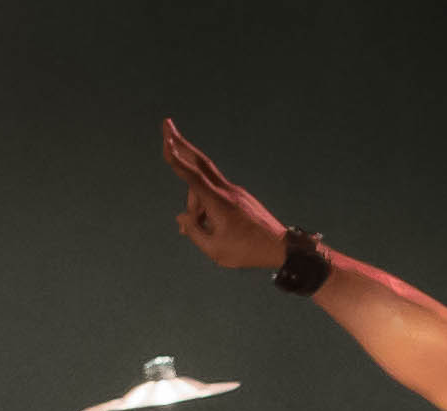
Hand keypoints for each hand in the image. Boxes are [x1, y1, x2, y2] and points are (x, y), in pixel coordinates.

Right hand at [161, 120, 291, 270]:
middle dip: (181, 144)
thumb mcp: (214, 249)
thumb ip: (193, 231)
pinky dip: (205, 206)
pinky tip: (207, 224)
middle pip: (199, 162)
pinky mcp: (239, 197)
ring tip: (202, 229)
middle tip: (167, 124)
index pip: (192, 177)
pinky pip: (214, 195)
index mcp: (218, 202)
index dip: (176, 159)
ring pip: (204, 187)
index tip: (166, 143)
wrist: (280, 247)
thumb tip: (181, 218)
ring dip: (195, 204)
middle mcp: (226, 191)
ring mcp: (234, 191)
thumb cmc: (246, 251)